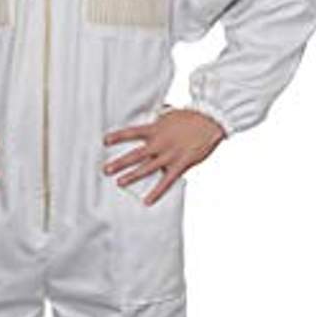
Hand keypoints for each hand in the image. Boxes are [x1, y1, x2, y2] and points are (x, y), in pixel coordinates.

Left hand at [102, 107, 224, 205]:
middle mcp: (160, 143)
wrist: (211, 121)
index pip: (132, 132)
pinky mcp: (181, 164)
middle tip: (106, 170)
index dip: (118, 137)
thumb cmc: (190, 117)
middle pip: (136, 154)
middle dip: (120, 162)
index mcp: (156, 129)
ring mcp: (170, 154)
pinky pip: (167, 181)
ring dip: (132, 176)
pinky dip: (157, 192)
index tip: (104, 141)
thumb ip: (156, 121)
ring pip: (147, 168)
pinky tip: (147, 201)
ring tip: (119, 182)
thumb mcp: (169, 115)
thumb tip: (148, 119)